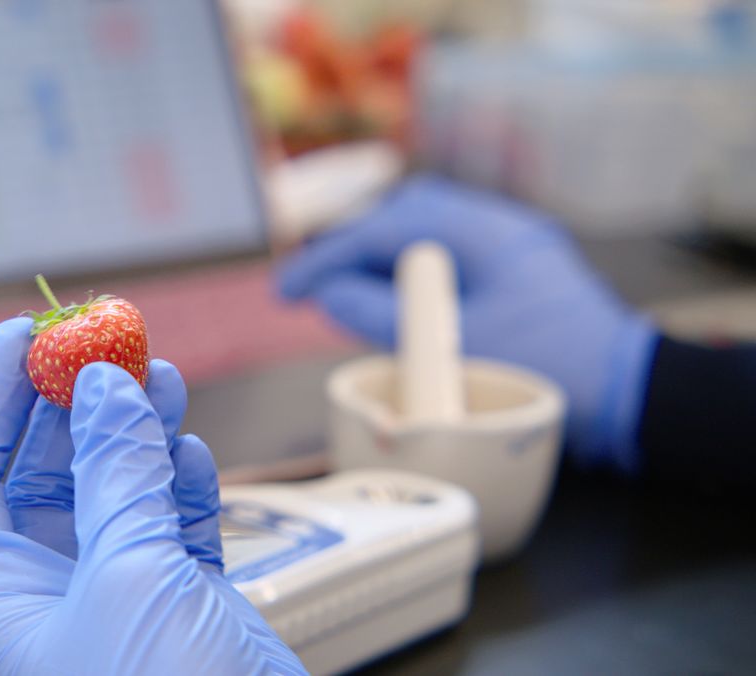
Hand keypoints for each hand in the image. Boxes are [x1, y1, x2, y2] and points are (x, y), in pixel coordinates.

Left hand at [0, 318, 305, 675]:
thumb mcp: (129, 581)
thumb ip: (114, 478)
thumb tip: (101, 388)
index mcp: (3, 596)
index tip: (17, 335)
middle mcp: (53, 590)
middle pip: (42, 470)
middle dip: (72, 401)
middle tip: (102, 338)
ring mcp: (121, 593)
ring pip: (114, 487)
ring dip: (134, 426)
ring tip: (159, 375)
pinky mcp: (184, 601)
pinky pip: (172, 521)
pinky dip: (180, 480)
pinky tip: (189, 451)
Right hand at [279, 176, 655, 469]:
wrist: (632, 401)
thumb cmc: (547, 374)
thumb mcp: (449, 349)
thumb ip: (381, 316)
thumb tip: (328, 293)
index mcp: (485, 233)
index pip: (385, 228)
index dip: (326, 258)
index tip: (283, 293)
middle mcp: (499, 228)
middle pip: (403, 217)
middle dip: (349, 248)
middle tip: (310, 290)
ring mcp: (512, 250)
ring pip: (427, 236)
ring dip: (378, 261)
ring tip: (341, 298)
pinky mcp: (517, 277)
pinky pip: (448, 261)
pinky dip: (407, 279)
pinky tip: (391, 307)